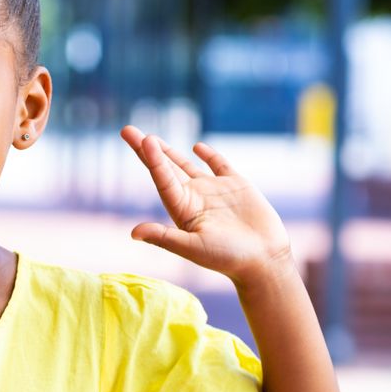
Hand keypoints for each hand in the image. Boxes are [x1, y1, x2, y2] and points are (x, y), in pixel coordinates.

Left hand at [119, 125, 291, 283]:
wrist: (264, 260)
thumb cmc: (227, 259)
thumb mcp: (193, 248)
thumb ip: (164, 238)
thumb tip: (133, 233)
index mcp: (182, 209)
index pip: (162, 179)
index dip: (152, 159)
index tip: (143, 139)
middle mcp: (194, 197)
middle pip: (165, 168)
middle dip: (146, 150)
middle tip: (126, 130)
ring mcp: (214, 190)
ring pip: (186, 165)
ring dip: (169, 151)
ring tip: (150, 138)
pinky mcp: (237, 186)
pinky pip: (219, 165)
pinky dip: (209, 155)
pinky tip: (197, 147)